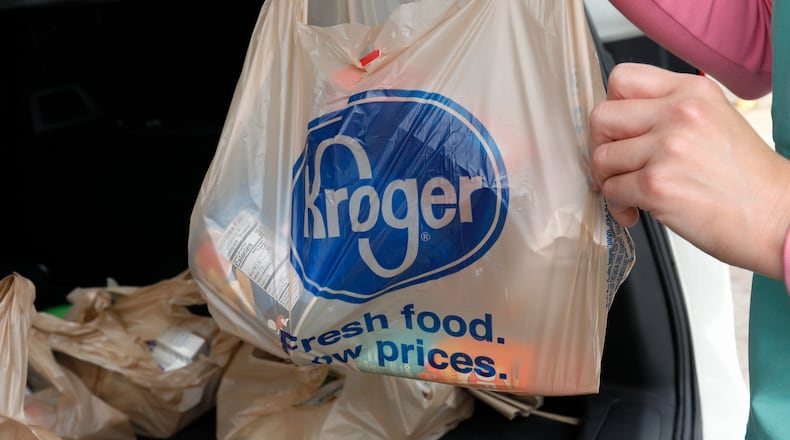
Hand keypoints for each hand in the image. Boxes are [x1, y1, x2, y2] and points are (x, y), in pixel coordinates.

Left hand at [589, 62, 789, 279]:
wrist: (777, 218)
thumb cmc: (746, 179)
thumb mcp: (713, 120)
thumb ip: (668, 111)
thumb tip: (619, 122)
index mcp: (692, 90)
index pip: (622, 78)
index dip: (611, 106)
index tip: (617, 130)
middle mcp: (679, 112)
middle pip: (602, 116)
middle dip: (600, 146)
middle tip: (615, 165)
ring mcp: (666, 147)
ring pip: (601, 157)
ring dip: (608, 180)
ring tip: (630, 193)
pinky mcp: (656, 184)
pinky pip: (610, 190)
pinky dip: (617, 206)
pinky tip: (637, 211)